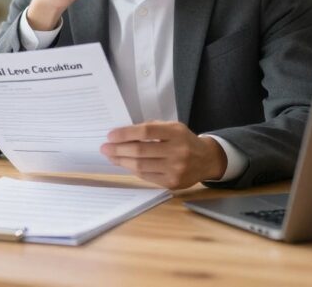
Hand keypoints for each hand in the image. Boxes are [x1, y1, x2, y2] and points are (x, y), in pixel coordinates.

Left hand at [101, 121, 226, 189]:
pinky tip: (124, 164)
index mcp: (176, 133)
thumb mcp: (173, 127)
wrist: (206, 160)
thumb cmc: (184, 141)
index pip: (146, 132)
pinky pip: (146, 176)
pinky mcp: (172, 183)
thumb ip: (151, 128)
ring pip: (141, 166)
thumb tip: (123, 134)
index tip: (111, 135)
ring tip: (111, 156)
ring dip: (121, 161)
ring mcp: (175, 169)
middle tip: (105, 147)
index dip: (126, 134)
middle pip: (141, 151)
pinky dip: (132, 170)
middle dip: (118, 149)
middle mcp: (178, 152)